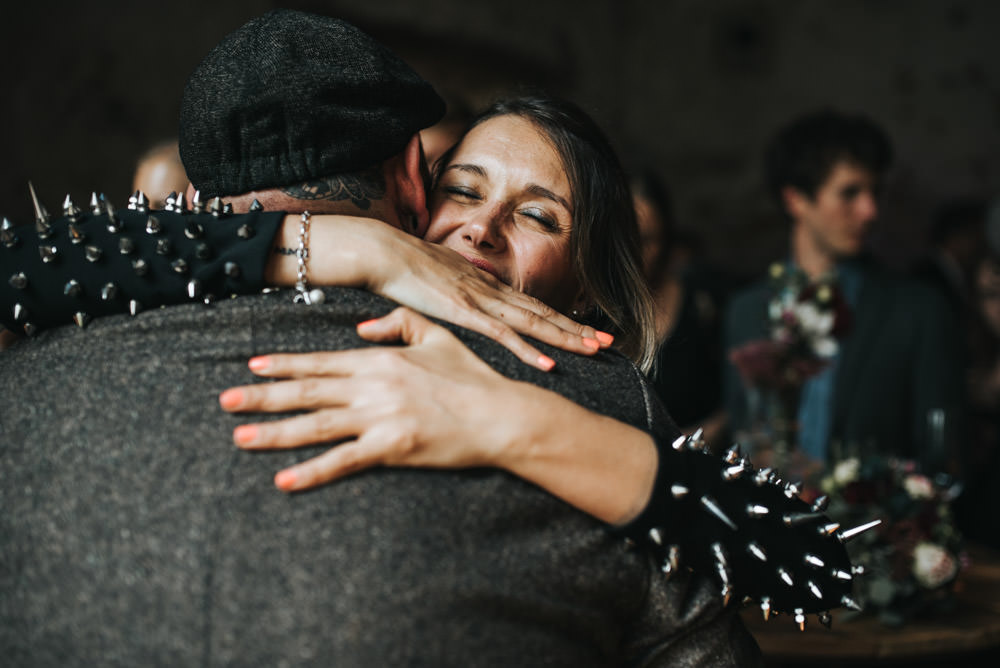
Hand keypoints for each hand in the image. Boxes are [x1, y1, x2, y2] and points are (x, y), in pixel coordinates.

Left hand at [220, 307, 535, 490]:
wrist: (501, 414)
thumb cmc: (472, 376)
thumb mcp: (437, 335)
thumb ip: (397, 324)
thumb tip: (361, 330)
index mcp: (380, 359)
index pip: (320, 361)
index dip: (284, 364)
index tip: (252, 366)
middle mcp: (373, 386)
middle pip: (307, 391)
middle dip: (262, 397)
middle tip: (225, 402)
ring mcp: (380, 418)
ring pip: (317, 424)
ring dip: (275, 432)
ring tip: (239, 437)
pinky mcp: (392, 448)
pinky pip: (344, 461)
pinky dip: (312, 472)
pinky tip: (284, 480)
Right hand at [269, 215, 612, 370]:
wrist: (376, 250)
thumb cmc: (397, 266)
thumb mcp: (432, 282)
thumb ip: (452, 295)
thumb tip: (462, 306)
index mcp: (483, 283)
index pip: (529, 305)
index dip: (560, 319)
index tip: (586, 330)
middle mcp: (489, 289)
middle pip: (541, 313)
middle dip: (577, 328)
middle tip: (609, 342)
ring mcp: (479, 300)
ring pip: (532, 322)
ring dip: (565, 338)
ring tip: (595, 349)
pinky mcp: (462, 311)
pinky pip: (501, 335)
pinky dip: (527, 351)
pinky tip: (547, 364)